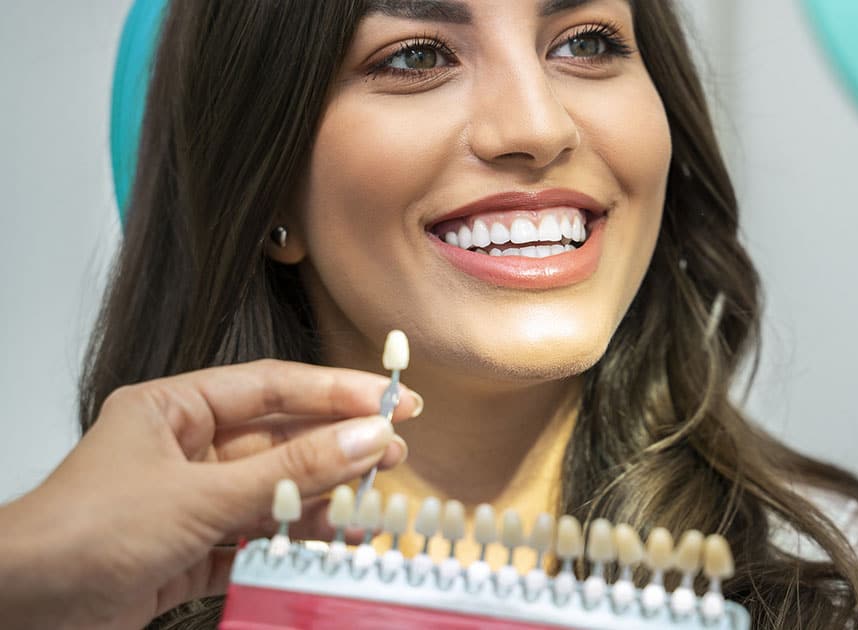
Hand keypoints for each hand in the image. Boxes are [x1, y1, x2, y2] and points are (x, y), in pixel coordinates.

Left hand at [0, 360, 420, 629]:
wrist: (21, 611)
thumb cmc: (80, 534)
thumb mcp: (199, 496)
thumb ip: (290, 473)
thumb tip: (364, 439)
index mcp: (173, 410)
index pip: (271, 387)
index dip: (335, 391)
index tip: (391, 399)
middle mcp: (184, 449)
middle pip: (279, 439)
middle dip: (338, 446)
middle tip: (395, 451)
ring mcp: (190, 501)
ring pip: (275, 491)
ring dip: (324, 499)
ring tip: (374, 502)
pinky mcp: (193, 549)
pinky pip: (259, 536)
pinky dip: (297, 542)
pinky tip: (335, 543)